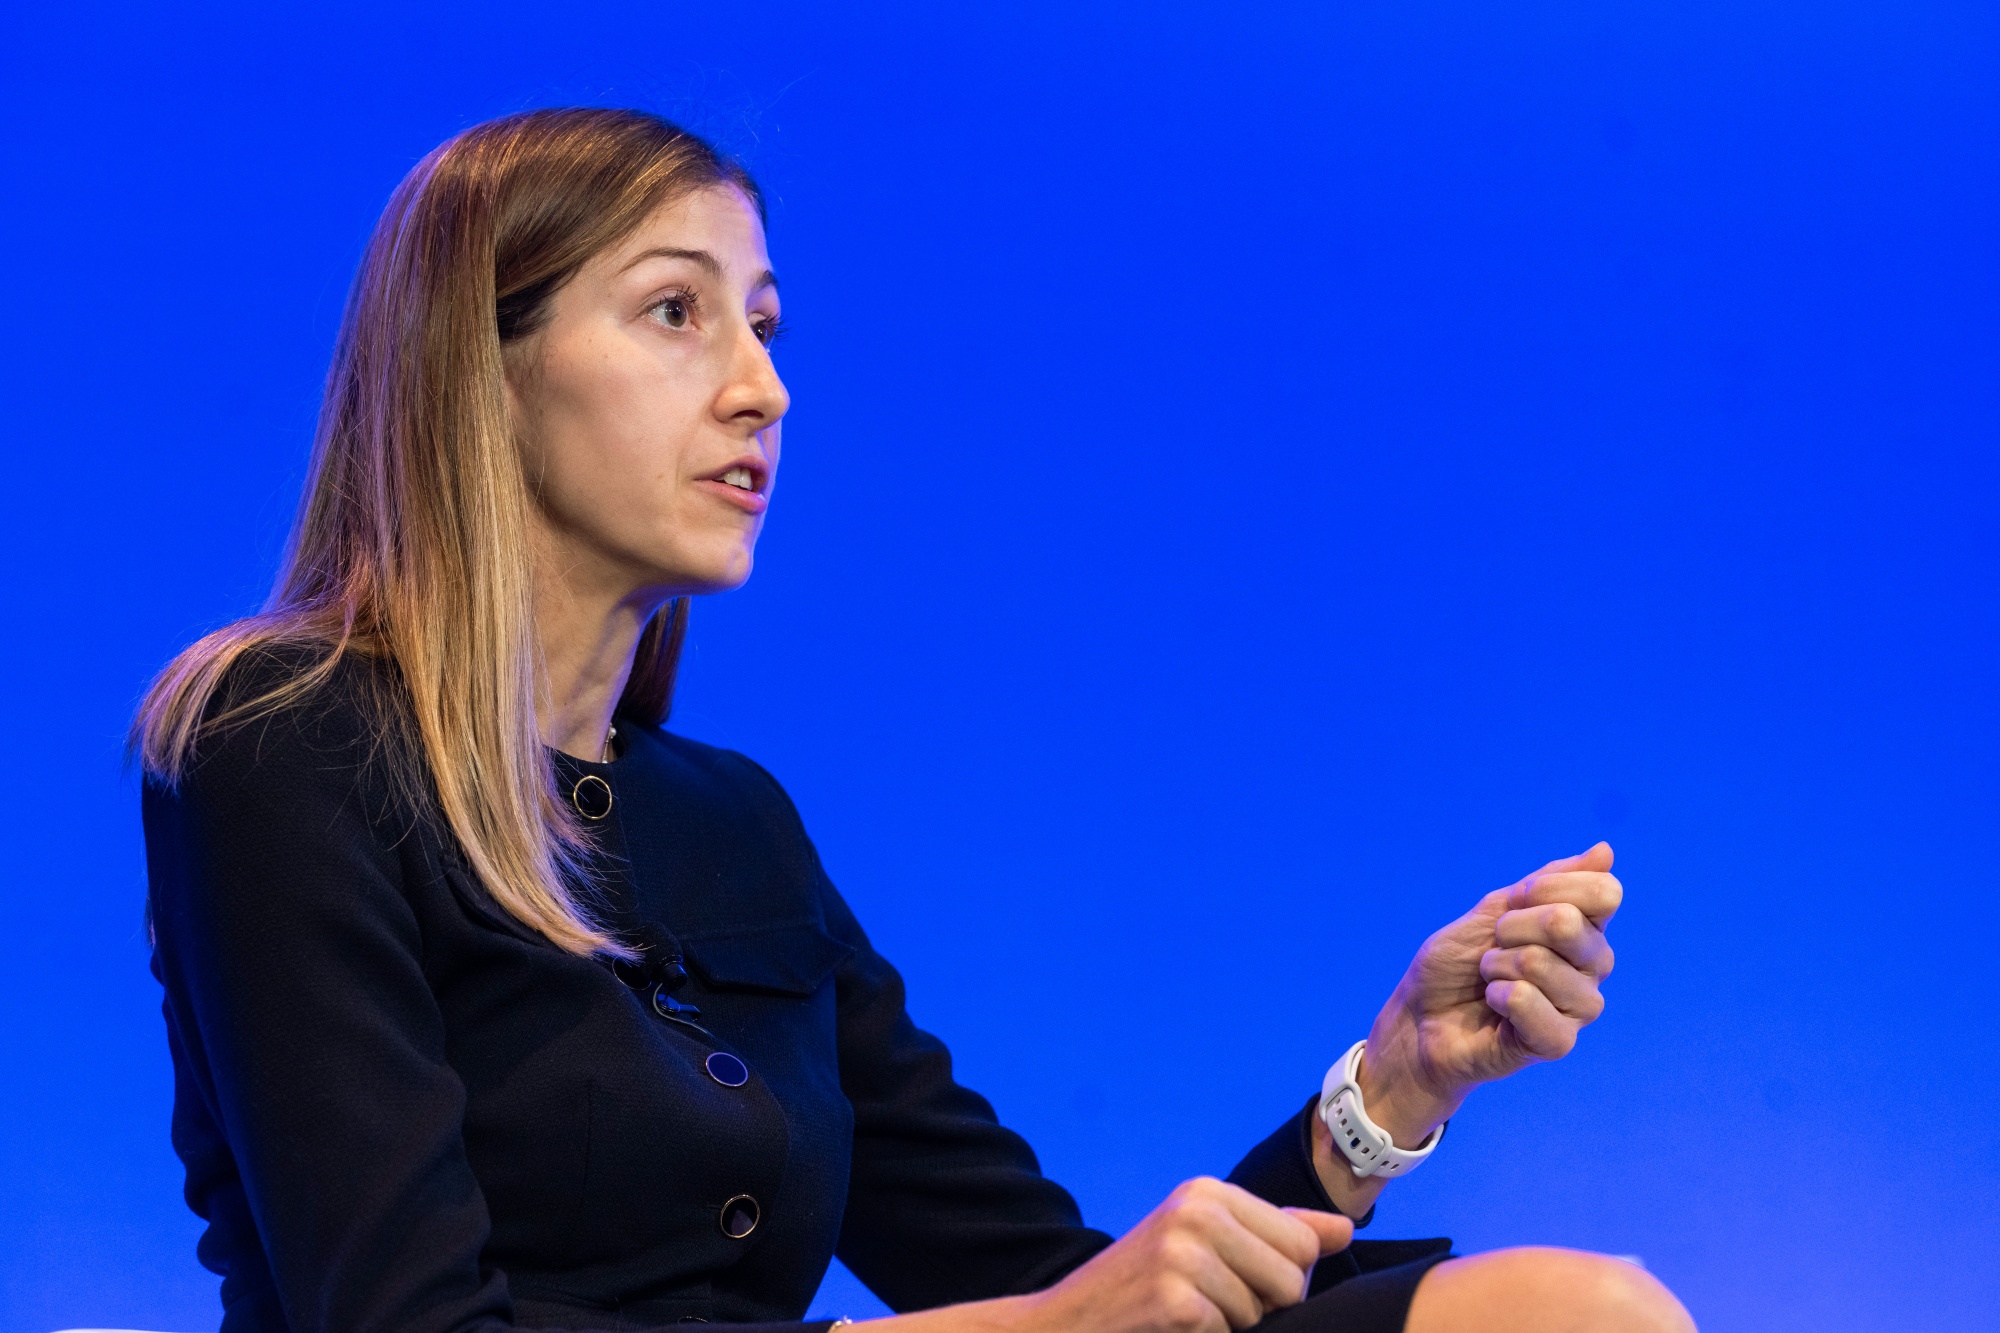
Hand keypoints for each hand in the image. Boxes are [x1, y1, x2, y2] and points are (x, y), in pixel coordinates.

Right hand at [1015, 1177, 1351, 1332]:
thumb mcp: (1208, 1243)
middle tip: (1208, 1302)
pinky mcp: (1175, 1300)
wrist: (1068, 1322)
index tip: (1231, 1278)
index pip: (1302, 1241)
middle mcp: (1195, 1211)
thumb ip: (1278, 1233)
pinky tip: (1171, 1328)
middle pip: (1292, 1277)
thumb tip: (1344, 1230)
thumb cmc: (1144, 1286)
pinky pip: (1232, 1331)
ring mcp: (1183, 1254)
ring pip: (1264, 1310)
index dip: (1280, 1277)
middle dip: (1263, 1305)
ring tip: (1186, 1314)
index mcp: (1207, 1192)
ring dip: (1233, 1326)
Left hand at [1355, 843, 1620, 1146]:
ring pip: (1540, 963)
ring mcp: (1578, 1007)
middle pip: (1568, 923)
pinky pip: (1531, 1002)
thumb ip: (1549, 882)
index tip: (1513, 902)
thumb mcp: (1496, 909)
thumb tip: (1606, 851)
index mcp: (1585, 929)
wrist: (1420, 1017)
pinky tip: (1495, 1006)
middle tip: (1493, 946)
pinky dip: (1499, 995)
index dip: (1547, 888)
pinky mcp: (1558, 1042)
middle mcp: (1592, 967)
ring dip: (1497, 965)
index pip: (1603, 892)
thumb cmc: (1457, 963)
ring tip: (1490, 980)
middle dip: (1510, 927)